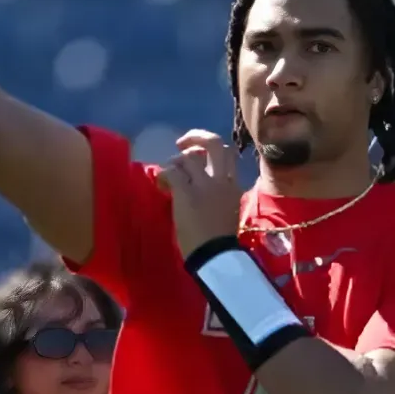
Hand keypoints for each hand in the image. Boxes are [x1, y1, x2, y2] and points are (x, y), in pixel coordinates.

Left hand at [156, 131, 241, 258]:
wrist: (215, 257)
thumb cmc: (220, 240)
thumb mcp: (228, 210)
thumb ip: (220, 193)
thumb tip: (200, 182)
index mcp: (233, 186)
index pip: (228, 153)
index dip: (210, 149)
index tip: (200, 156)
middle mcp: (221, 180)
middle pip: (213, 143)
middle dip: (195, 136)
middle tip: (182, 143)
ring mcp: (204, 186)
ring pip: (188, 157)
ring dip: (174, 162)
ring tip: (168, 175)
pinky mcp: (186, 194)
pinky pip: (172, 172)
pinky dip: (163, 174)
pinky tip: (161, 184)